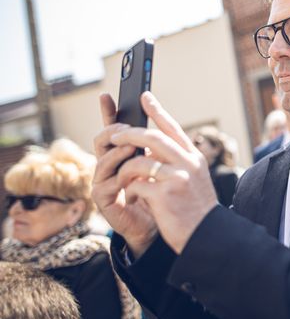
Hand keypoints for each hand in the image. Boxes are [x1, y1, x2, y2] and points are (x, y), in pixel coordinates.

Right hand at [92, 93, 158, 257]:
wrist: (159, 223)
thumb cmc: (158, 191)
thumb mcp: (159, 162)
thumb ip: (154, 144)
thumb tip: (158, 114)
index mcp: (120, 154)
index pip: (112, 129)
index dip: (107, 112)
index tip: (107, 95)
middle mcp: (108, 165)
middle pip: (102, 140)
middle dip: (113, 131)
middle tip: (128, 128)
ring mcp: (103, 181)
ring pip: (103, 160)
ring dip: (118, 152)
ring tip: (131, 147)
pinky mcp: (104, 199)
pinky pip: (107, 183)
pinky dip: (119, 176)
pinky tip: (132, 173)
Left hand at [110, 92, 218, 254]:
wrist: (206, 235)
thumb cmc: (195, 208)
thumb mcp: (193, 179)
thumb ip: (177, 161)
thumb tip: (152, 146)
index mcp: (193, 157)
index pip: (172, 128)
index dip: (157, 110)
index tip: (144, 96)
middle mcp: (187, 163)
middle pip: (152, 137)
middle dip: (128, 134)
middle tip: (114, 136)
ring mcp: (176, 178)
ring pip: (138, 161)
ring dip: (125, 169)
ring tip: (122, 179)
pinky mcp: (164, 195)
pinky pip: (135, 184)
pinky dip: (130, 190)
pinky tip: (133, 198)